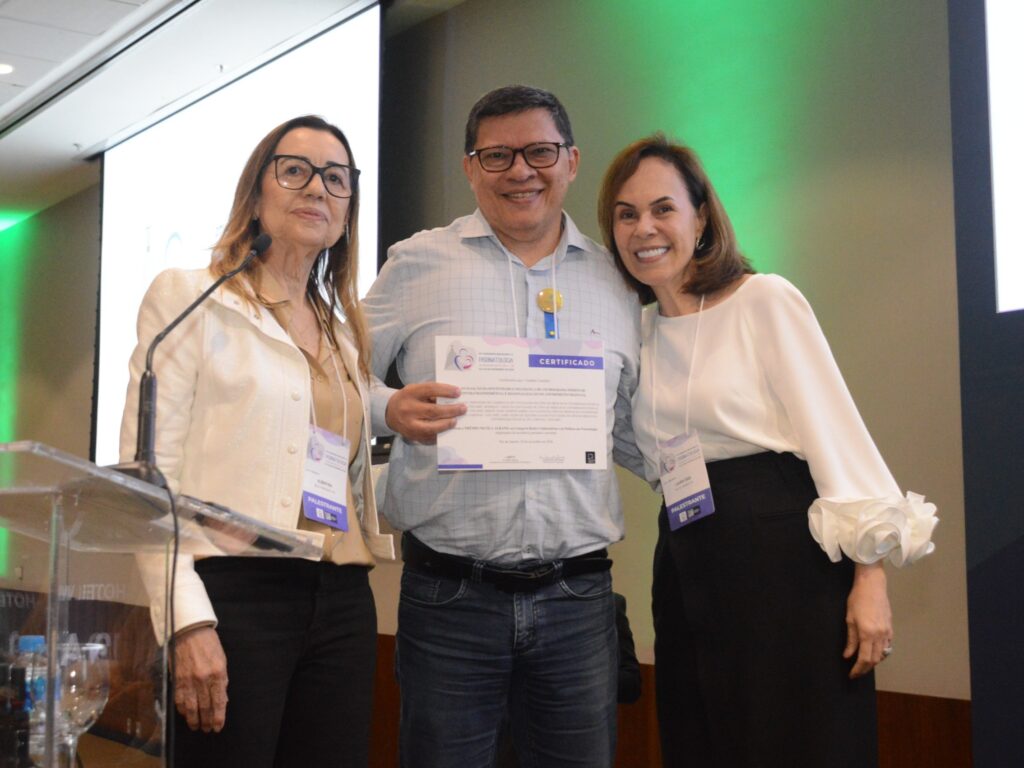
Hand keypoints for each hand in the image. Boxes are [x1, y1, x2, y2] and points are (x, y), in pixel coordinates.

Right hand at [173, 625, 227, 731]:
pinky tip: (186, 715)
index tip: (218, 726)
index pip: (219, 701)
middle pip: (205, 707)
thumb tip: (222, 699)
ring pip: (191, 708)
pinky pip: (179, 700)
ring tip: (197, 726)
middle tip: (207, 729)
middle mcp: (203, 679)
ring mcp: (188, 680)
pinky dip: (183, 710)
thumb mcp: (221, 659)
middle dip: (207, 721)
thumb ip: (222, 680)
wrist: (189, 631)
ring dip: (194, 720)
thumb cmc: (208, 644)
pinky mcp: (177, 680)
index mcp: (218, 673)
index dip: (218, 717)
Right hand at [385, 382, 465, 443]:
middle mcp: (408, 409)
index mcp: (410, 393)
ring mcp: (409, 425)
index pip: (430, 390)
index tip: (458, 392)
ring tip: (456, 420)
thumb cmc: (408, 399)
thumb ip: (431, 393)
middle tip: (463, 408)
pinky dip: (441, 434)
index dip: (445, 391)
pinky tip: (448, 430)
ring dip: (446, 424)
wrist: (390, 413)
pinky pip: (429, 437)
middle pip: (433, 411)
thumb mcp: (416, 390)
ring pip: (431, 427)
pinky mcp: (412, 436)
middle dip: (451, 410)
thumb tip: (453, 398)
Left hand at [843, 562, 892, 678]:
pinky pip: (888, 646)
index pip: (864, 659)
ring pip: (882, 654)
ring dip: (873, 661)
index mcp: (867, 634)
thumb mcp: (849, 619)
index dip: (858, 669)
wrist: (872, 586)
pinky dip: (881, 653)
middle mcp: (880, 635)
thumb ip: (850, 640)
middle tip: (856, 671)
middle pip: (875, 660)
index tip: (852, 674)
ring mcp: (887, 632)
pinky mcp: (891, 628)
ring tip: (863, 663)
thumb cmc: (857, 599)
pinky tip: (873, 652)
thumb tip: (848, 655)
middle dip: (865, 668)